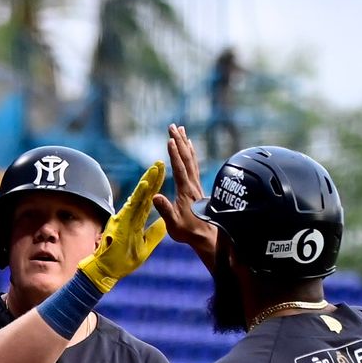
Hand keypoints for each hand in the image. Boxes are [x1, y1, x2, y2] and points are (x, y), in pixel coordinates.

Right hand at [77, 159, 168, 290]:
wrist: (107, 272)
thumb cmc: (122, 261)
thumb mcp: (144, 247)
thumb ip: (153, 234)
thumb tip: (163, 223)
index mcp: (137, 221)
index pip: (149, 200)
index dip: (156, 186)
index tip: (162, 172)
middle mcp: (131, 216)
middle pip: (145, 194)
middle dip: (153, 178)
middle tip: (160, 162)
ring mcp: (125, 218)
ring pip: (139, 196)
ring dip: (148, 181)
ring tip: (156, 167)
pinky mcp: (121, 222)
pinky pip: (132, 206)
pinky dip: (139, 195)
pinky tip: (146, 184)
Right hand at [154, 124, 219, 264]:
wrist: (206, 236)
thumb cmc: (188, 231)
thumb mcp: (173, 224)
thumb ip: (165, 210)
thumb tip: (155, 196)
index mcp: (185, 191)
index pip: (179, 168)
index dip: (174, 154)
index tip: (170, 139)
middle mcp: (192, 184)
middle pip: (186, 158)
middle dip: (179, 141)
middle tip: (173, 126)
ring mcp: (196, 184)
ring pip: (192, 159)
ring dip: (186, 143)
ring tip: (181, 130)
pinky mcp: (197, 186)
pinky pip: (194, 165)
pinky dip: (191, 153)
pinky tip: (189, 147)